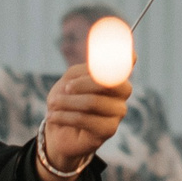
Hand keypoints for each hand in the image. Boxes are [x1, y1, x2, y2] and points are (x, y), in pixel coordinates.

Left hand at [38, 63, 131, 180]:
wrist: (58, 130)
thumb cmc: (66, 100)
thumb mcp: (70, 79)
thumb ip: (85, 71)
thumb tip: (95, 70)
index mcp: (114, 74)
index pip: (128, 60)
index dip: (125, 53)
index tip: (115, 50)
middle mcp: (122, 92)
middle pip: (109, 83)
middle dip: (83, 83)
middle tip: (66, 87)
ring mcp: (118, 112)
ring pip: (93, 102)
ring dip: (67, 102)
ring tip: (53, 103)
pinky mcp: (109, 130)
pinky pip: (85, 119)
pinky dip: (64, 116)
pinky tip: (53, 116)